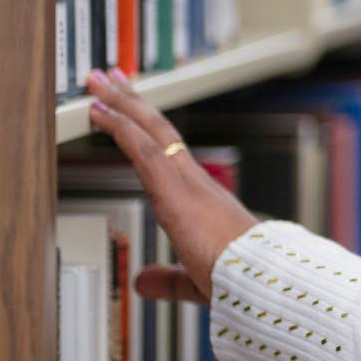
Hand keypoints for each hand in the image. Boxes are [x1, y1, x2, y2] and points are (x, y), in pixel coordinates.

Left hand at [86, 67, 260, 305]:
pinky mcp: (176, 193)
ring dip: (121, 105)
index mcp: (201, 199)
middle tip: (109, 77)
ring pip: (150, 132)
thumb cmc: (240, 282)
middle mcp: (195, 182)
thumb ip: (166, 279)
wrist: (262, 284)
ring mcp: (187, 184)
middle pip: (158, 130)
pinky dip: (121, 129)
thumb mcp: (193, 279)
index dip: (146, 128)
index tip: (127, 107)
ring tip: (99, 82)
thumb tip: (143, 281)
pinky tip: (102, 113)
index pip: (168, 153)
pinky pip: (144, 151)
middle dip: (132, 102)